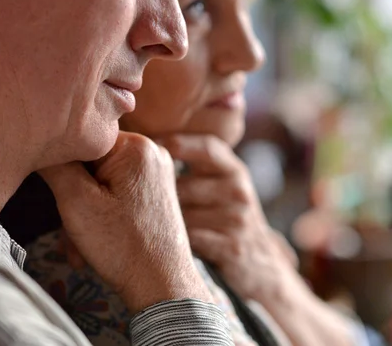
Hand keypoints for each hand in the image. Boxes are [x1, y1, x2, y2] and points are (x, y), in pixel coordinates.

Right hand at [40, 131, 212, 314]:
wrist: (163, 284)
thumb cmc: (124, 246)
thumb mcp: (77, 203)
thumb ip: (57, 167)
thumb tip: (46, 146)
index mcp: (136, 145)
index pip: (85, 140)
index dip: (67, 168)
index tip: (65, 197)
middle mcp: (152, 150)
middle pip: (93, 162)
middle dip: (77, 195)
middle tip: (73, 227)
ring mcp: (157, 170)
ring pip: (103, 179)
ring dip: (87, 209)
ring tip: (83, 242)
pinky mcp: (156, 188)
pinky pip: (118, 190)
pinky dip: (103, 211)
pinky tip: (97, 239)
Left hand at [162, 134, 294, 303]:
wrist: (260, 260)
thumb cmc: (225, 213)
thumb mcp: (222, 182)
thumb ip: (196, 162)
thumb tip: (149, 147)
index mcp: (234, 169)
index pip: (206, 148)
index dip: (175, 144)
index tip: (149, 149)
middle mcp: (239, 191)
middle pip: (184, 186)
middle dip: (161, 196)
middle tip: (144, 201)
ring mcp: (238, 220)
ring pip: (183, 215)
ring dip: (167, 222)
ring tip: (161, 225)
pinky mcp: (232, 248)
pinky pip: (191, 239)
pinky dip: (178, 242)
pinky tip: (175, 243)